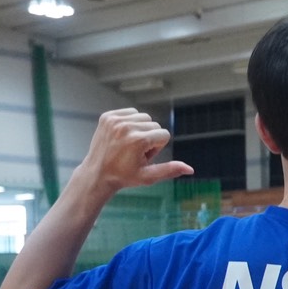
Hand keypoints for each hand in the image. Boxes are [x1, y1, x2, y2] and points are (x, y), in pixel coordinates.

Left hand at [72, 109, 193, 194]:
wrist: (97, 173)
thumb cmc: (124, 177)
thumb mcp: (149, 176)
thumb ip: (170, 170)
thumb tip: (190, 169)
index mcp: (138, 140)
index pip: (164, 135)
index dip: (157, 148)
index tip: (143, 157)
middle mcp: (126, 127)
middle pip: (155, 125)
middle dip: (150, 138)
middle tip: (135, 152)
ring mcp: (115, 120)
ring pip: (143, 117)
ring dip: (141, 129)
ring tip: (128, 144)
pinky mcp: (107, 116)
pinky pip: (130, 112)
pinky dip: (130, 122)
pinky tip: (122, 136)